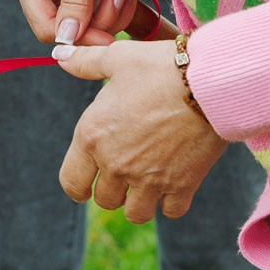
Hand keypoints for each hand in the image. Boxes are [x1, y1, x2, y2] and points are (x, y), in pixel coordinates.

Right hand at [7, 0, 141, 46]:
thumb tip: (66, 37)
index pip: (44, 26)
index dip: (76, 35)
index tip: (108, 34)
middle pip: (70, 32)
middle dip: (103, 14)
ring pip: (91, 30)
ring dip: (116, 6)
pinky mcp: (80, 4)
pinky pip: (103, 24)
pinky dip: (121, 7)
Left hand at [52, 38, 226, 222]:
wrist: (209, 83)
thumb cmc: (159, 67)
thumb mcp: (117, 58)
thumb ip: (85, 62)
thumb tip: (60, 55)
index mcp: (92, 136)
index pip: (71, 182)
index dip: (78, 185)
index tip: (87, 184)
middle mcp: (116, 164)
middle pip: (105, 200)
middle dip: (113, 190)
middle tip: (126, 171)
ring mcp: (149, 179)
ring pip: (135, 213)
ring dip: (139, 201)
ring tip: (148, 181)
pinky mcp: (182, 186)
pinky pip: (170, 211)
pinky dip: (171, 202)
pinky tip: (174, 183)